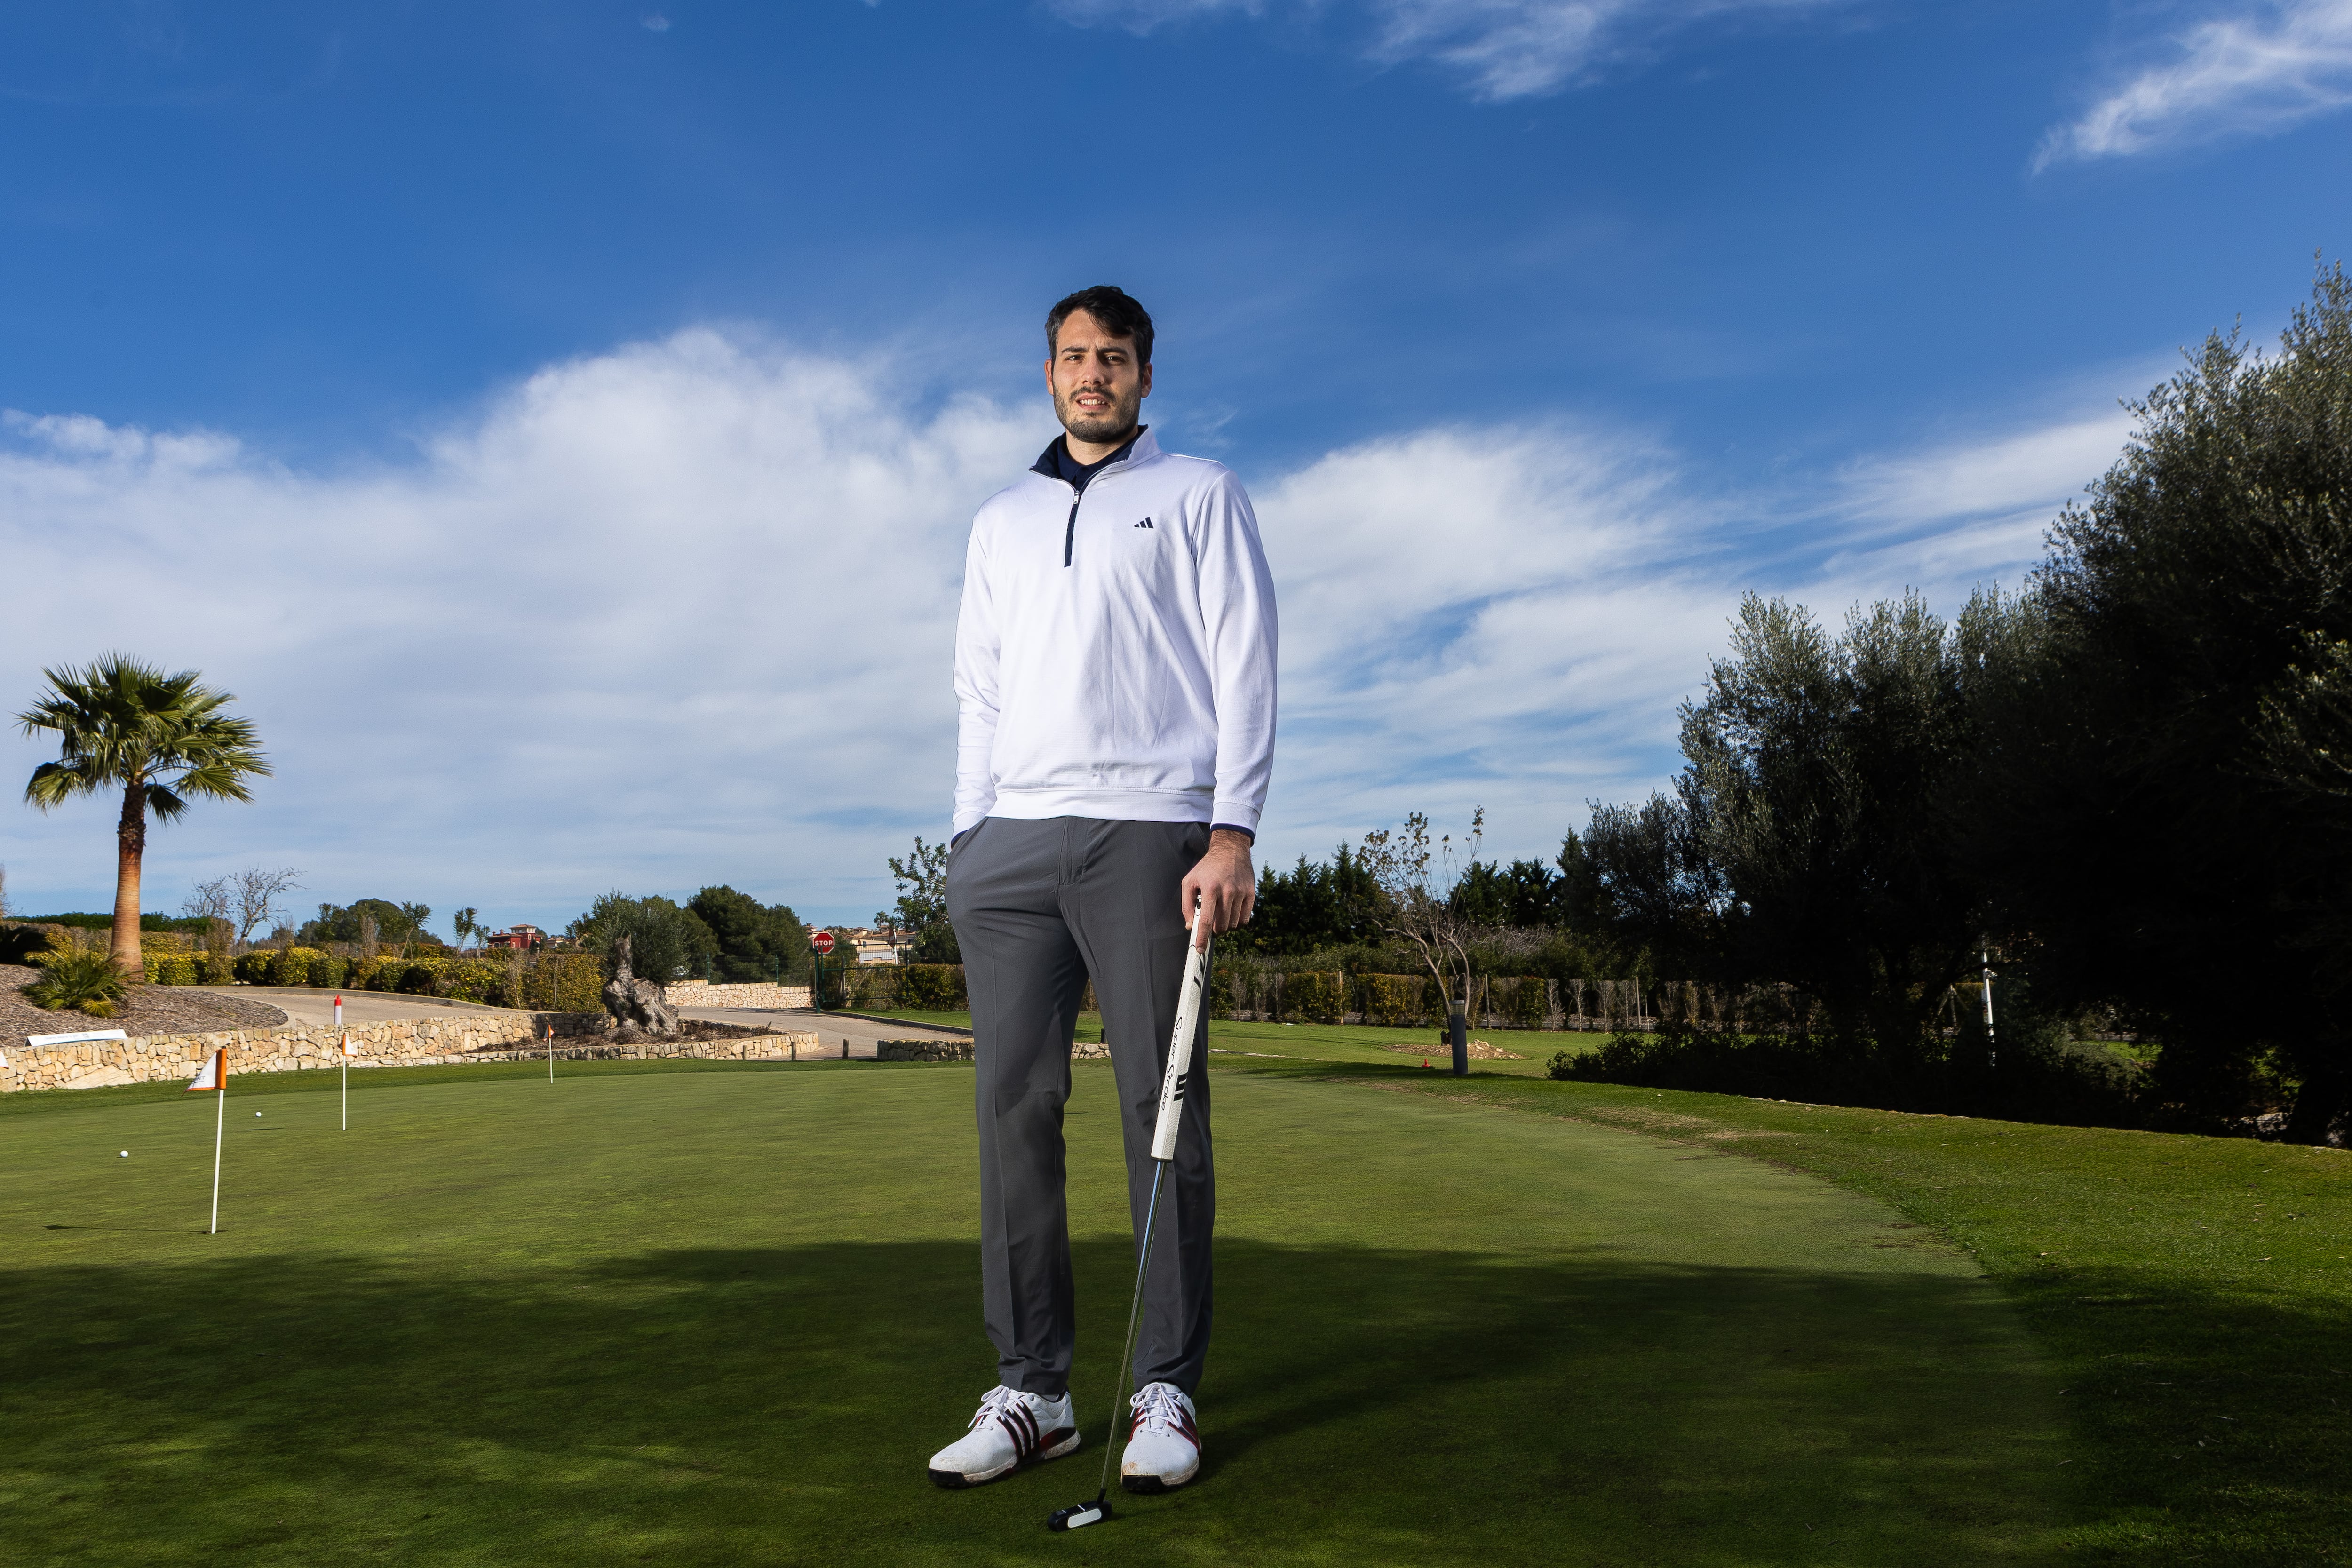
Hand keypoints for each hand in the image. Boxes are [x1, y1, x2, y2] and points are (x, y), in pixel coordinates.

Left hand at [1179, 829, 1255, 947]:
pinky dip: (1238, 922)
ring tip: (1221, 915)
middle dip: (1214, 930)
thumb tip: (1190, 926)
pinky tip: (1232, 913)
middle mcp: (1227, 891)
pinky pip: (1245, 918)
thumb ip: (1186, 904)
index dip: (1202, 938)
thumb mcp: (1189, 881)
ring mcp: (1241, 893)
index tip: (1199, 949)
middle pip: (1222, 926)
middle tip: (1211, 923)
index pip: (1206, 920)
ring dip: (1226, 926)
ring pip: (1234, 924)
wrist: (1230, 850)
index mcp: (1210, 889)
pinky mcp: (1251, 893)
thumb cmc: (1207, 867)